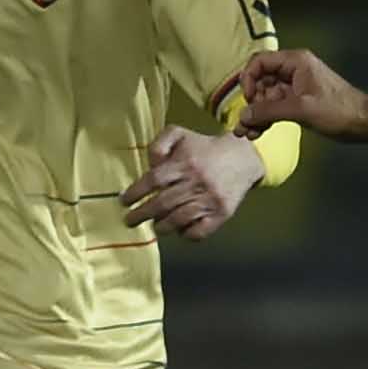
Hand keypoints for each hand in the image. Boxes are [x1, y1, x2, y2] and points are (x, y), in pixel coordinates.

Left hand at [125, 128, 265, 240]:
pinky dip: (186, 234)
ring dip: (161, 227)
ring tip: (154, 226)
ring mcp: (210, 200)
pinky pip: (199, 232)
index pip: (154, 180)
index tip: (124, 201)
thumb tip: (149, 165)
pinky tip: (179, 229)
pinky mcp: (221, 214)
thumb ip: (159, 144)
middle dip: (141, 214)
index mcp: (185, 162)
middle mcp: (197, 182)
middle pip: (163, 203)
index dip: (136, 193)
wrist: (242, 158)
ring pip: (179, 220)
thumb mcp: (179, 134)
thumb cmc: (204, 148)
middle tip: (130, 220)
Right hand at [238, 48, 367, 141]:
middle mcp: (292, 70)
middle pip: (260, 81)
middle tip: (244, 124)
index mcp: (295, 62)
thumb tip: (243, 115)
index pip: (259, 62)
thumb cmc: (338, 110)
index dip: (248, 79)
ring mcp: (295, 87)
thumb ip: (270, 111)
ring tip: (247, 134)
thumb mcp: (301, 109)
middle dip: (250, 103)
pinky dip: (266, 118)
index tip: (248, 99)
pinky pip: (275, 107)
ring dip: (256, 114)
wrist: (362, 123)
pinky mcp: (298, 102)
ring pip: (266, 97)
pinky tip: (257, 133)